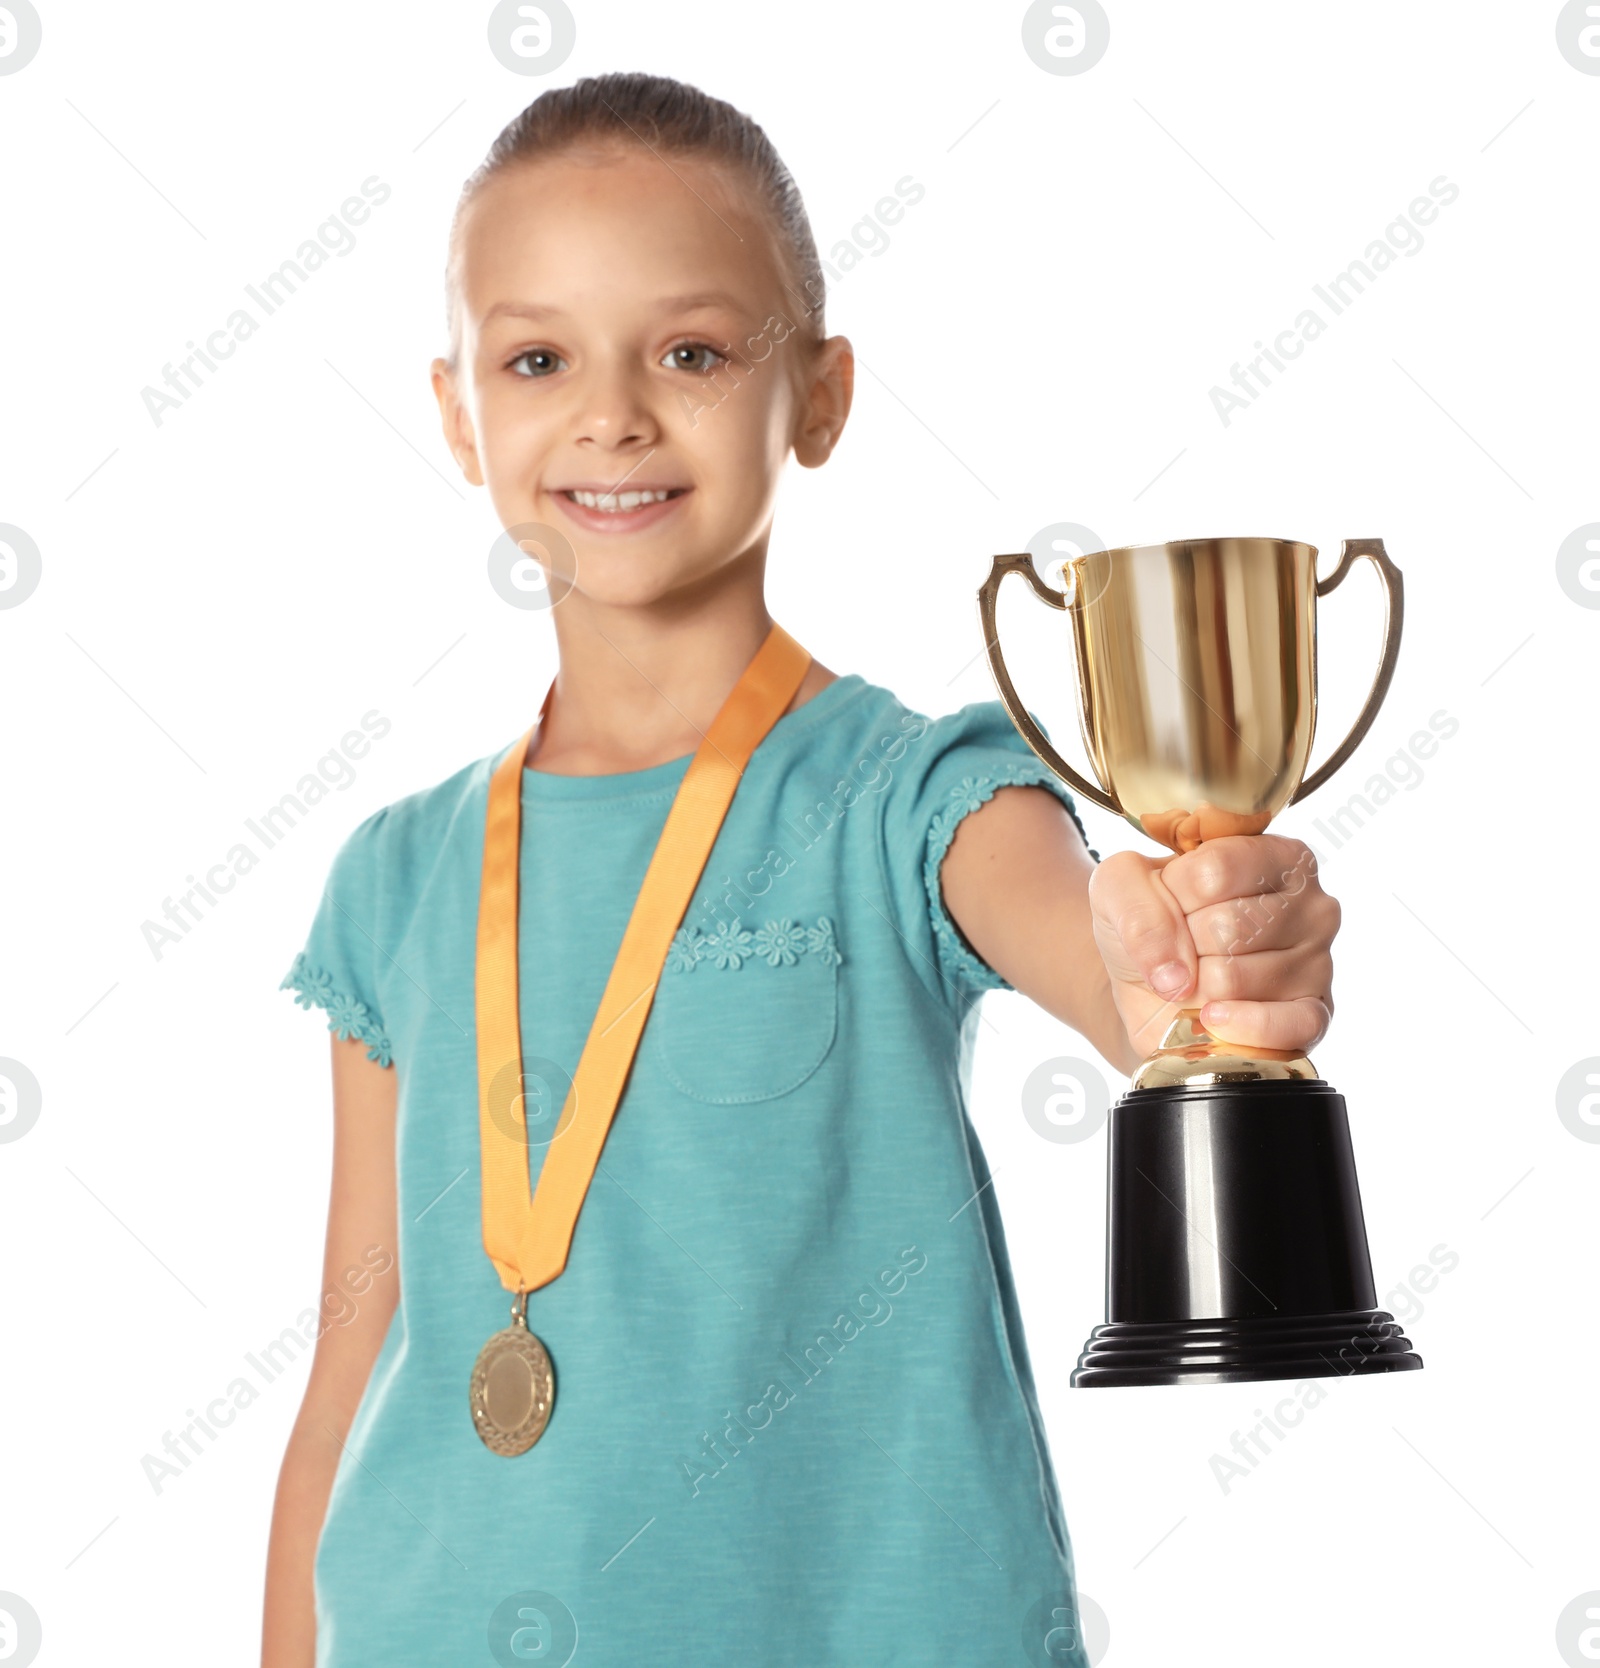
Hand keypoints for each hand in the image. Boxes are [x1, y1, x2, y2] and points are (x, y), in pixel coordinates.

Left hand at [1088, 835, 1339, 1061]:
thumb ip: (1134, 904)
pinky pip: (1288, 1025)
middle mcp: (1311, 903)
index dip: (1173, 893)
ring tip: (1201, 976)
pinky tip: (1213, 1018)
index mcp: (1275, 855)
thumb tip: (1173, 974)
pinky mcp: (1315, 1015)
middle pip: (1227, 926)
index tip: (1172, 899)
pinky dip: (1239, 1026)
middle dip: (1184, 944)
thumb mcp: (1119, 886)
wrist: (1148, 985)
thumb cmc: (1149, 923)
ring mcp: (1319, 961)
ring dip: (1198, 985)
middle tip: (1186, 946)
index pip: (1214, 869)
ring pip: (1237, 977)